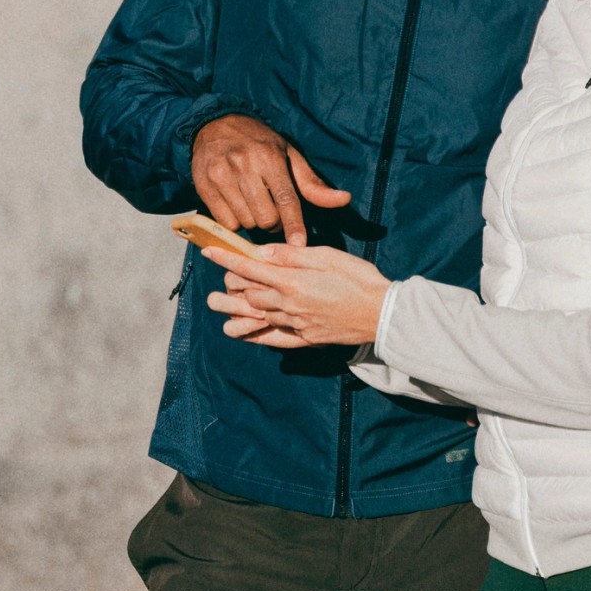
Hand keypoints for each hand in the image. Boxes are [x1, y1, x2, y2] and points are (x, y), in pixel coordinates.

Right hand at [192, 115, 350, 245]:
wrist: (215, 125)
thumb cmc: (259, 143)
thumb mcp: (288, 155)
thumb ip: (312, 184)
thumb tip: (344, 200)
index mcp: (269, 157)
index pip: (286, 199)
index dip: (294, 225)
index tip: (300, 244)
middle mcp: (244, 165)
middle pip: (265, 218)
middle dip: (273, 223)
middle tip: (273, 214)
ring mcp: (221, 176)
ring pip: (244, 223)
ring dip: (253, 222)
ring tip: (254, 206)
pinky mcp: (203, 186)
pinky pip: (224, 222)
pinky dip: (234, 221)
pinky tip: (236, 206)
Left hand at [204, 244, 388, 348]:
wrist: (381, 314)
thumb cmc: (358, 278)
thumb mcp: (327, 256)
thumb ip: (292, 255)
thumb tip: (263, 252)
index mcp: (293, 281)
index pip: (251, 268)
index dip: (227, 260)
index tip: (209, 252)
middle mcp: (289, 305)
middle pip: (250, 293)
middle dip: (232, 283)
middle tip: (224, 275)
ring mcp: (295, 324)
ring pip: (258, 315)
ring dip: (238, 307)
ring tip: (222, 302)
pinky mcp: (305, 339)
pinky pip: (273, 338)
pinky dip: (255, 334)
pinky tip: (243, 331)